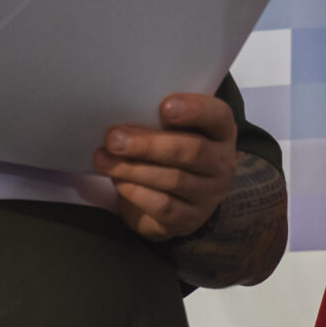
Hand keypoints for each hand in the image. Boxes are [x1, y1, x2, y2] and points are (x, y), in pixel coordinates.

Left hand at [95, 94, 237, 241]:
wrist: (169, 200)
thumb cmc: (168, 153)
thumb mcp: (168, 132)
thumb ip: (155, 121)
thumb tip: (121, 127)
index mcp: (220, 132)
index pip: (218, 115)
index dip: (195, 110)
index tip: (164, 107)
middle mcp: (222, 164)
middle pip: (192, 151)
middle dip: (148, 144)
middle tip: (114, 139)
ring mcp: (209, 195)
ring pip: (174, 179)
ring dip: (133, 168)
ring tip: (103, 159)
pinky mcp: (190, 219)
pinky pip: (164, 206)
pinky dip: (137, 192)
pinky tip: (118, 182)